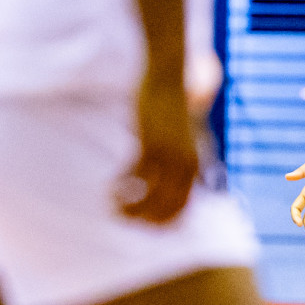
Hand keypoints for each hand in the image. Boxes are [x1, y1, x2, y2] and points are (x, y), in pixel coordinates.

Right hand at [119, 77, 197, 223]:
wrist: (168, 79)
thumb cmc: (170, 110)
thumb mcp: (181, 139)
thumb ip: (179, 160)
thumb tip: (173, 181)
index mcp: (193, 167)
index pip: (182, 208)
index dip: (163, 222)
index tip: (144, 225)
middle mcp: (185, 166)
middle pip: (165, 207)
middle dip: (143, 219)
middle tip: (124, 218)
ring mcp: (169, 156)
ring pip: (147, 196)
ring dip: (128, 206)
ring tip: (113, 206)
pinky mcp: (151, 144)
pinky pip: (134, 176)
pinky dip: (121, 186)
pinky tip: (111, 187)